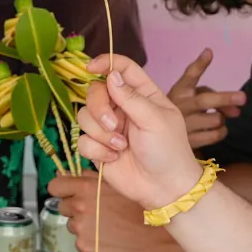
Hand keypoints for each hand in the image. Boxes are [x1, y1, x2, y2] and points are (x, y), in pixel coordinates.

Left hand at [48, 172, 186, 251]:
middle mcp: (80, 207)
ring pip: (73, 224)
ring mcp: (81, 228)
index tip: (68, 192)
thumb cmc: (140, 208)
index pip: (55, 186)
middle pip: (63, 206)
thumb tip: (67, 174)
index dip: (62, 189)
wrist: (156, 237)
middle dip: (74, 207)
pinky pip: (81, 240)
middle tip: (95, 210)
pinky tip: (108, 237)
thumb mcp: (116, 184)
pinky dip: (91, 239)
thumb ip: (89, 177)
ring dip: (84, 224)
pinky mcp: (86, 247)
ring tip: (106, 225)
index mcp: (86, 188)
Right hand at [73, 56, 204, 212]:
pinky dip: (97, 150)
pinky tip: (114, 158)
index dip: (106, 63)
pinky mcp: (98, 148)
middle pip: (95, 91)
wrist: (164, 188)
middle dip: (99, 107)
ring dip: (100, 132)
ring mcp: (108, 127)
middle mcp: (122, 107)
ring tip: (120, 146)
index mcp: (142, 94)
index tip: (91, 67)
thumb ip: (131, 97)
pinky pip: (83, 140)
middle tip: (113, 125)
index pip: (121, 69)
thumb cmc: (168, 150)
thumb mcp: (155, 119)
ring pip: (84, 116)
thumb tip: (111, 75)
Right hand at [167, 49, 243, 148]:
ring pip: (216, 118)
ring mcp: (184, 125)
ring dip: (222, 117)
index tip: (209, 52)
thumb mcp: (186, 96)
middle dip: (226, 98)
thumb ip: (211, 95)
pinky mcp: (189, 142)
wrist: (159, 137)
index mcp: (179, 91)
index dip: (199, 64)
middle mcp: (180, 106)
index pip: (189, 76)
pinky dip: (221, 131)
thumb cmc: (180, 112)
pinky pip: (215, 135)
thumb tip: (238, 109)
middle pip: (206, 100)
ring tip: (216, 118)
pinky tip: (216, 129)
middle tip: (243, 97)